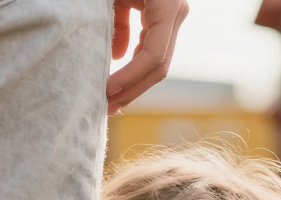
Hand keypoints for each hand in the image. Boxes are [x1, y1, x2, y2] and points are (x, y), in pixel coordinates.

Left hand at [107, 0, 188, 114]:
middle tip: (104, 108)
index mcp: (168, 6)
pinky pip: (150, 48)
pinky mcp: (161, 16)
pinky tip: (115, 83)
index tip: (106, 91)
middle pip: (158, 65)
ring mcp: (171, 16)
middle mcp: (176, 14)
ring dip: (132, 84)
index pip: (153, 56)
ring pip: (155, 61)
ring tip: (108, 101)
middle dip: (131, 90)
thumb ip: (115, 21)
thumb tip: (117, 56)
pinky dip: (132, 66)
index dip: (129, 78)